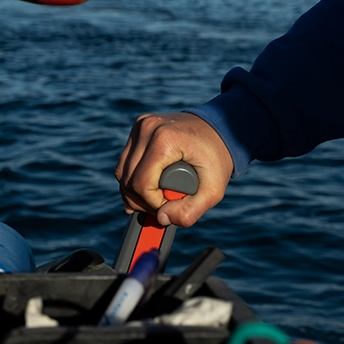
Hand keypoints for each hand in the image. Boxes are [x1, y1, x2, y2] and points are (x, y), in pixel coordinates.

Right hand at [115, 113, 232, 226]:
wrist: (221, 128)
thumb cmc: (217, 157)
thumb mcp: (213, 190)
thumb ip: (190, 212)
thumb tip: (161, 218)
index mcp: (164, 139)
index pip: (141, 184)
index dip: (153, 203)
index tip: (170, 205)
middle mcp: (148, 128)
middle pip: (128, 179)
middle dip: (143, 200)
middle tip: (163, 205)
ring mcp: (141, 125)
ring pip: (122, 171)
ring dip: (134, 191)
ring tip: (155, 198)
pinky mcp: (139, 127)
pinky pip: (125, 161)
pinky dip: (132, 178)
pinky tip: (146, 187)